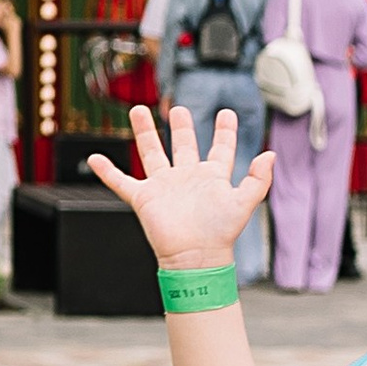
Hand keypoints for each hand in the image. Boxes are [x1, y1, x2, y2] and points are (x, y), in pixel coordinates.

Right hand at [87, 94, 270, 265]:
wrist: (195, 257)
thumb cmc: (220, 233)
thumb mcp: (244, 202)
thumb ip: (259, 179)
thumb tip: (271, 154)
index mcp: (212, 177)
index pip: (220, 148)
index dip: (224, 131)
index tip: (227, 113)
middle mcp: (187, 178)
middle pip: (183, 145)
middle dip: (180, 126)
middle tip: (177, 108)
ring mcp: (164, 186)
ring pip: (151, 152)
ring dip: (144, 132)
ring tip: (138, 111)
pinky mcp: (144, 197)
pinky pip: (121, 181)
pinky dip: (107, 172)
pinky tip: (95, 158)